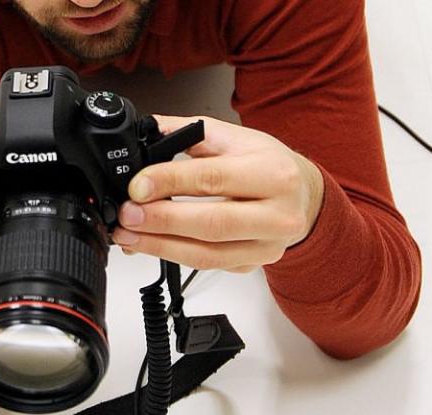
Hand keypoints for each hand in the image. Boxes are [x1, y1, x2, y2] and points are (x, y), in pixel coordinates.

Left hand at [111, 115, 324, 272]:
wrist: (304, 197)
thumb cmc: (268, 166)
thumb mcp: (236, 139)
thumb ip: (190, 133)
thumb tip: (147, 131)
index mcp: (273, 173)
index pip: (214, 179)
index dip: (170, 182)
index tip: (136, 186)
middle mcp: (277, 215)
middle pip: (212, 223)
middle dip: (161, 221)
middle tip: (126, 215)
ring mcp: (266, 246)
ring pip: (207, 254)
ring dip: (159, 246)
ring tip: (127, 235)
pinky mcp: (252, 265)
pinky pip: (206, 266)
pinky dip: (171, 256)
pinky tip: (146, 245)